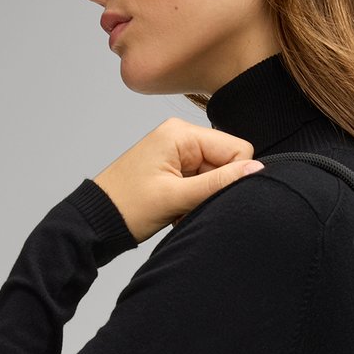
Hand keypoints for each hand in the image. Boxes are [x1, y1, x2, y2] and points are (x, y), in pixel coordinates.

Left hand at [90, 117, 264, 243]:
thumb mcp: (176, 197)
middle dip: (215, 190)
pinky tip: (177, 211)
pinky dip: (193, 201)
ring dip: (203, 199)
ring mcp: (177, 152)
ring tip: (179, 211)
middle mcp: (181, 136)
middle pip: (225, 163)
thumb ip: (218, 183)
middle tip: (189, 207)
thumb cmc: (127, 207)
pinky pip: (200, 184)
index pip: (236, 148)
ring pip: (214, 177)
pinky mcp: (174, 169)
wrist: (97, 220)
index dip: (233, 177)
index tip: (210, 198)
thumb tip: (256, 170)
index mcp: (181, 133)